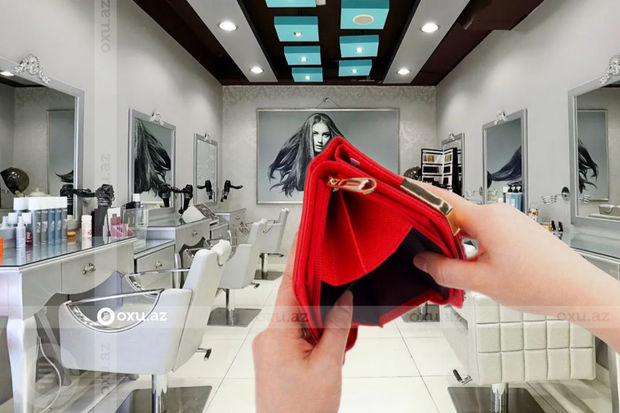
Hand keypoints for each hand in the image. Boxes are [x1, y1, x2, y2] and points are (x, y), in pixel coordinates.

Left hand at [253, 236, 353, 412]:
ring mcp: (270, 349)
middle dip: (320, 299)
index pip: (288, 285)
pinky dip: (313, 334)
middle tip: (341, 296)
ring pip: (298, 319)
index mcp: (277, 334)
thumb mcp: (328, 365)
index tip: (305, 238)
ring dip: (319, 322)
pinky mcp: (275, 358)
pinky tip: (328, 346)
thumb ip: (337, 327)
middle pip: (295, 301)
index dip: (299, 259)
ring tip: (337, 336)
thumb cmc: (301, 412)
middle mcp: (268, 338)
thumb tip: (344, 300)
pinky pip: (295, 335)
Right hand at [412, 184, 619, 350]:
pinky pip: (485, 232)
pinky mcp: (516, 229)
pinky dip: (474, 247)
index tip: (401, 191)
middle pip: (454, 216)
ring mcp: (509, 220)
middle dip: (439, 236)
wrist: (577, 290)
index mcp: (486, 218)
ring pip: (470, 227)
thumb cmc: (540, 283)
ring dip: (458, 245)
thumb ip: (445, 270)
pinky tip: (477, 269)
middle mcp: (497, 212)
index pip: (442, 200)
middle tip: (428, 258)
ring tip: (461, 272)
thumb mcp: (481, 282)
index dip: (418, 196)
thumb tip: (423, 262)